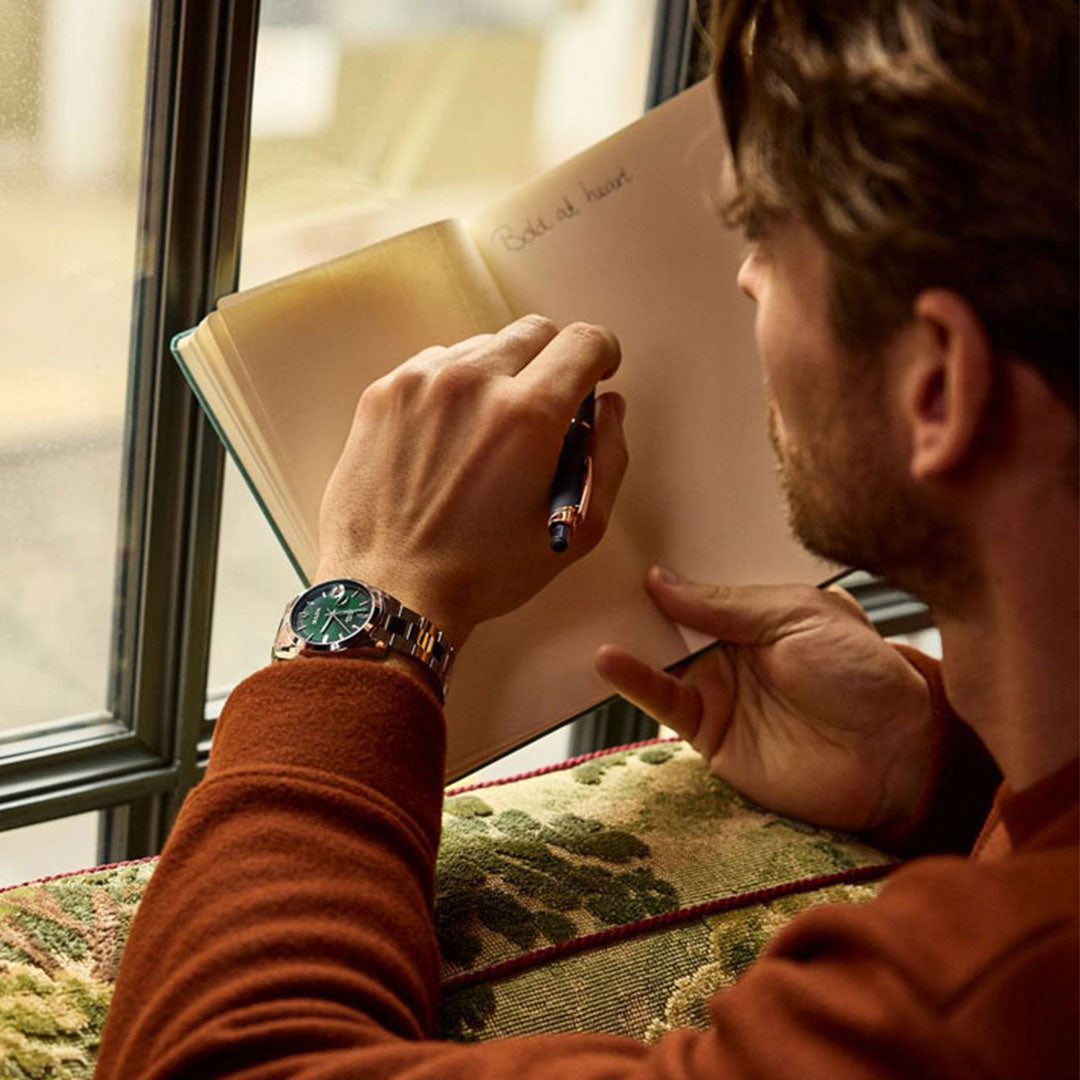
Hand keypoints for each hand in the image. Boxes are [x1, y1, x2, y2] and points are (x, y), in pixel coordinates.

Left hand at [316, 315, 628, 647]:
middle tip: (547, 408)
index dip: (602, 355)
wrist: (389, 590)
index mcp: (528, 415)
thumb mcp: (576, 532)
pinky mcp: (384, 392)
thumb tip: (609, 408)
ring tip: (491, 432)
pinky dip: (455, 387)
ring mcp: (422, 381)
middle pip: (535, 332)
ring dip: (501, 374)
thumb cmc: (482, 572)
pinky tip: (451, 436)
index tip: (598, 371)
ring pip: (484, 345)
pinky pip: (436, 364)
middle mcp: (473, 382)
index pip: (584, 342)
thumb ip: (607, 459)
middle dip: (554, 362)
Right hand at [594, 569, 934, 830]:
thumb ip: (728, 604)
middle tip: (588, 572)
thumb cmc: (866, 675)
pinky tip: (608, 659)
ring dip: (624, 636)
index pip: (699, 584)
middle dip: (633, 598)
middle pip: (670, 619)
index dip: (666, 568)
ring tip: (586, 611)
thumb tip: (661, 581)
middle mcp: (732, 647)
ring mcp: (718, 688)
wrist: (896, 758)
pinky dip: (632, 680)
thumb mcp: (799, 615)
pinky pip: (662, 701)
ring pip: (658, 657)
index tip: (622, 545)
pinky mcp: (708, 731)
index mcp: (758, 611)